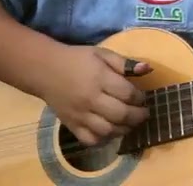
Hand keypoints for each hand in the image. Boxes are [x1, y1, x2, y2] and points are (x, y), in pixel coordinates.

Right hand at [34, 45, 151, 145]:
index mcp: (100, 79)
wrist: (44, 70)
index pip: (128, 94)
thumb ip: (125, 63)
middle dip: (138, 116)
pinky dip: (103, 140)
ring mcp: (80, 115)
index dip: (141, 98)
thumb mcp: (102, 54)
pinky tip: (111, 131)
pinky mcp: (71, 125)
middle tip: (144, 113)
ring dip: (124, 129)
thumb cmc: (77, 59)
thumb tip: (148, 69)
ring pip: (107, 131)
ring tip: (130, 123)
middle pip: (121, 115)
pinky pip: (90, 140)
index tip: (143, 97)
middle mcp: (90, 100)